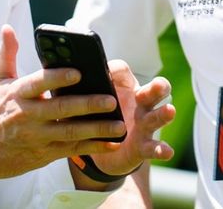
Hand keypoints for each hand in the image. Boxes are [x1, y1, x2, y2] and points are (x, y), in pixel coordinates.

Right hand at [0, 25, 125, 183]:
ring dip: (97, 129)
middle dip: (87, 105)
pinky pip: (72, 150)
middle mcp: (28, 116)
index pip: (39, 83)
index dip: (58, 78)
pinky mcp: (44, 154)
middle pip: (61, 110)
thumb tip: (7, 28)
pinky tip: (112, 143)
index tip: (78, 72)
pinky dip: (93, 147)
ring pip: (70, 133)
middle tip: (110, 99)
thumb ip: (6, 54)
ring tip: (119, 124)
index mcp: (17, 95)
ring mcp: (37, 137)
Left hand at [85, 61, 175, 177]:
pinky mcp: (144, 145)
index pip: (121, 71)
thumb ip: (78, 90)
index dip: (115, 71)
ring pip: (156, 115)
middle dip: (157, 87)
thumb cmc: (95, 115)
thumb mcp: (86, 101)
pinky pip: (154, 147)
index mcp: (122, 87)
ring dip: (163, 113)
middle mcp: (138, 102)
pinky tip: (167, 151)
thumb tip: (53, 74)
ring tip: (170, 110)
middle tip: (159, 85)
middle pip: (150, 90)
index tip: (106, 71)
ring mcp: (144, 123)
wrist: (101, 148)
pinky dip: (161, 149)